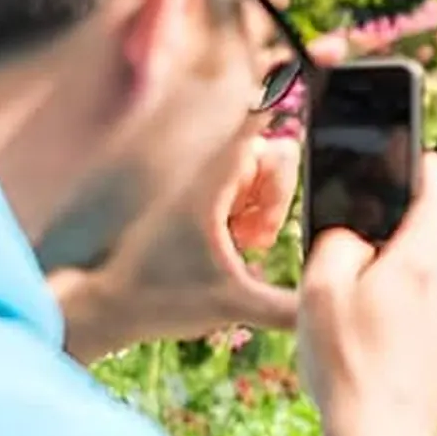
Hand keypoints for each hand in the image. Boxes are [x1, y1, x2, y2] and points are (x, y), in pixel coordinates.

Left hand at [51, 132, 300, 362]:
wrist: (112, 308)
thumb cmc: (164, 299)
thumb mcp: (233, 306)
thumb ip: (285, 309)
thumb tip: (325, 312)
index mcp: (211, 187)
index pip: (254, 128)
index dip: (279, 123)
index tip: (297, 123)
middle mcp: (208, 179)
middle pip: (271, 154)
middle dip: (279, 194)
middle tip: (260, 235)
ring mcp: (205, 190)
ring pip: (261, 175)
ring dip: (268, 206)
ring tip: (250, 243)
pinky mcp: (202, 204)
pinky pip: (245, 192)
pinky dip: (253, 214)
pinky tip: (242, 244)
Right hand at [298, 152, 436, 435]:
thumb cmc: (348, 363)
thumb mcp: (321, 289)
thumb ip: (338, 245)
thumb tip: (354, 240)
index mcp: (424, 261)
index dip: (429, 172)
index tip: (421, 155)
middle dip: (419, 213)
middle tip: (390, 204)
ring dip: (414, 255)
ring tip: (376, 258)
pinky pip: (433, 302)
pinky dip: (414, 290)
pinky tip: (380, 309)